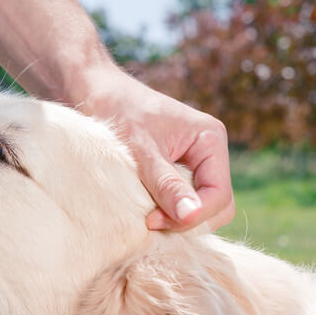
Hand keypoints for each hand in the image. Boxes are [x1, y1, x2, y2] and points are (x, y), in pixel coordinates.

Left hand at [74, 67, 234, 231]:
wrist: (95, 93)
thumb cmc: (118, 111)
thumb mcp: (142, 151)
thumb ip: (167, 184)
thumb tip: (190, 215)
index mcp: (211, 140)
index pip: (220, 195)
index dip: (193, 216)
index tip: (154, 220)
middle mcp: (209, 153)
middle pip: (217, 206)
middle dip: (188, 220)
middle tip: (149, 221)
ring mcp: (195, 164)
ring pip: (200, 208)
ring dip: (176, 218)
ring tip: (145, 214)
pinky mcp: (177, 172)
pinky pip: (183, 202)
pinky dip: (167, 212)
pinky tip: (144, 208)